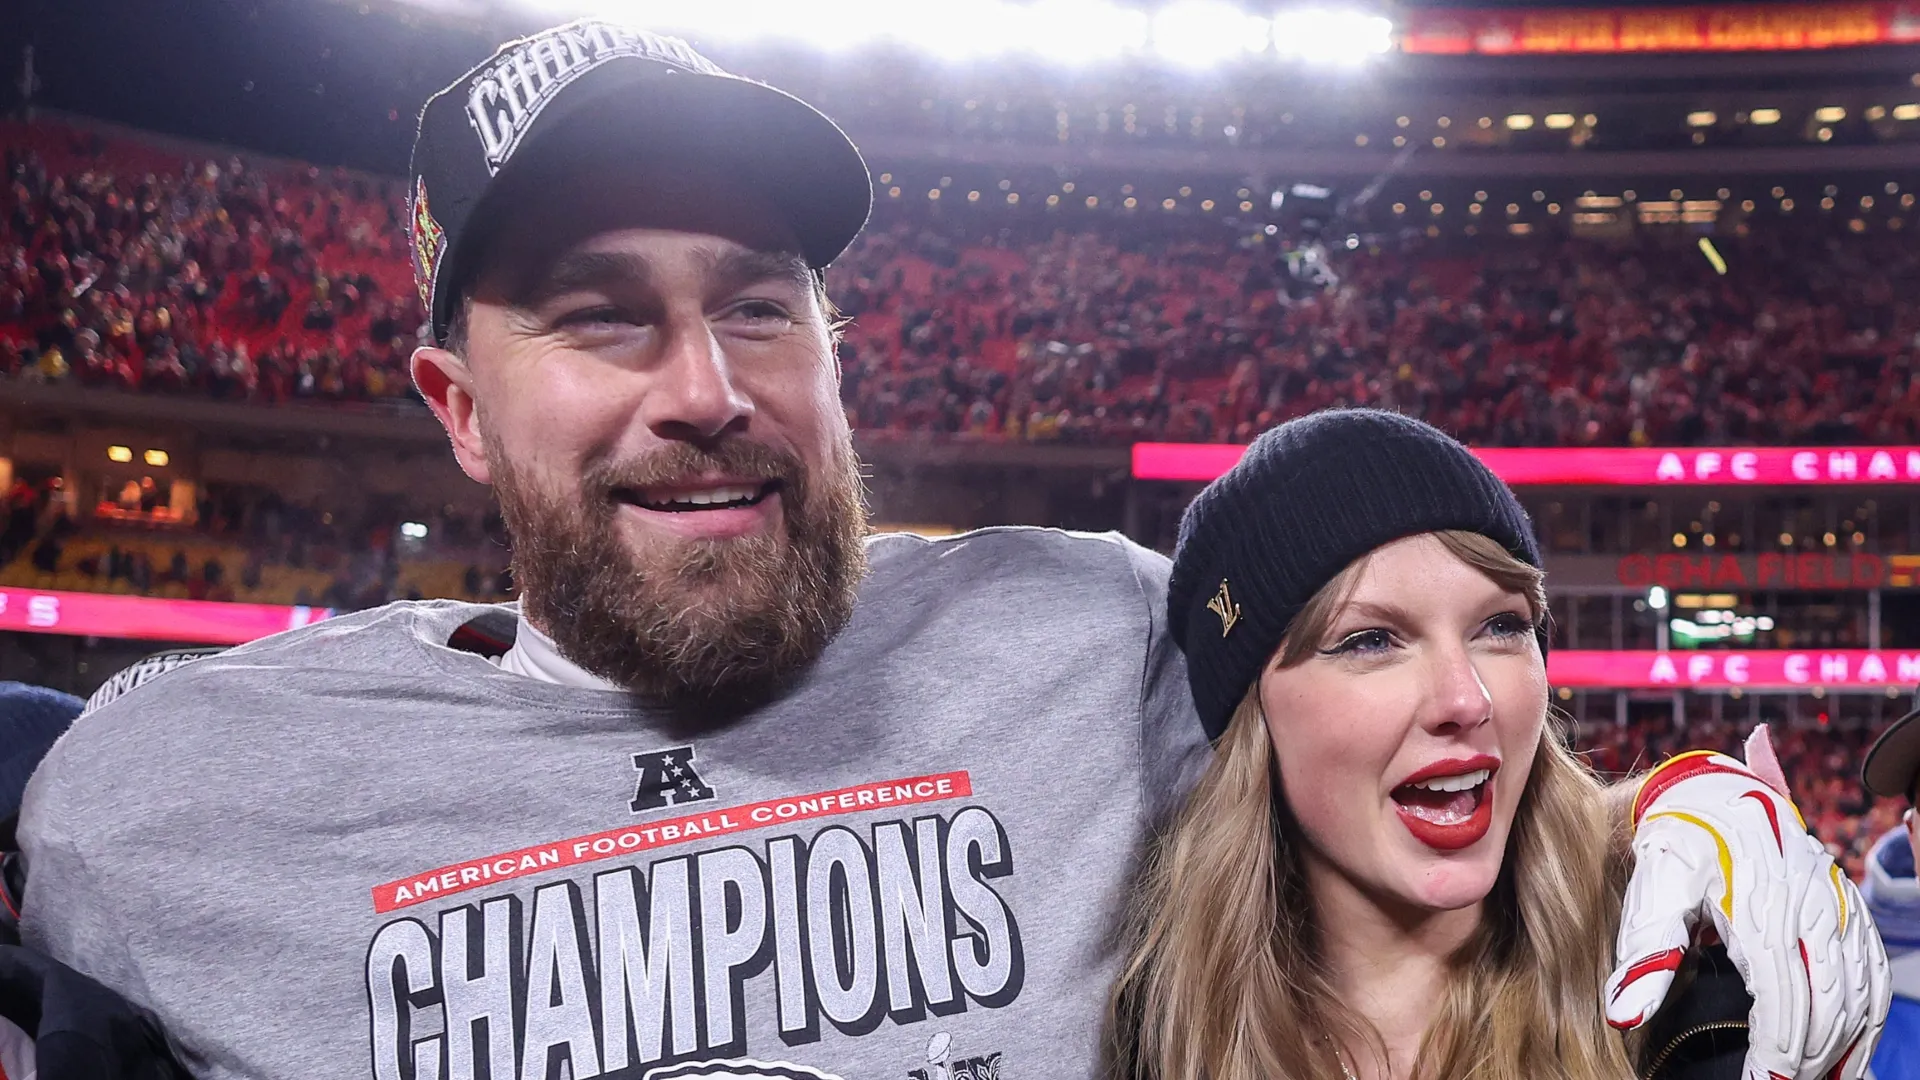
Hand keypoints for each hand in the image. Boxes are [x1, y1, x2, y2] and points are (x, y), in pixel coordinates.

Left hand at [1604, 728, 1890, 1078]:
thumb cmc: (1677, 843)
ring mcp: (1837, 907)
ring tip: (1811, 1078)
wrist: (1714, 790)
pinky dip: (1867, 1019)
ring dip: (1841, 1047)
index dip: (1776, 1055)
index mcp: (1763, 909)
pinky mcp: (1849, 907)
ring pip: (1857, 995)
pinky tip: (1848, 1051)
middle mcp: (1812, 909)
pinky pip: (1873, 973)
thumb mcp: (1653, 888)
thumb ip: (1645, 952)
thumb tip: (1624, 1016)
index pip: (1783, 1001)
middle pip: (1826, 1006)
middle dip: (1807, 1060)